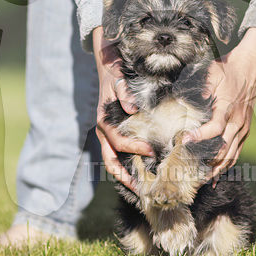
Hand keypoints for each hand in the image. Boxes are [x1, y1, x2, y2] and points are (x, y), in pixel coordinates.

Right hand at [93, 27, 153, 191]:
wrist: (108, 66)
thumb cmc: (115, 73)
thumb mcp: (119, 80)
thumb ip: (125, 93)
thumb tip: (134, 110)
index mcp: (104, 121)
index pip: (119, 142)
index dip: (135, 149)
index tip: (152, 152)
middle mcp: (103, 131)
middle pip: (110, 160)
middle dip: (124, 176)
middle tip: (141, 189)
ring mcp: (107, 134)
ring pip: (112, 160)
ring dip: (124, 175)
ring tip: (139, 187)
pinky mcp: (113, 133)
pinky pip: (117, 154)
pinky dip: (125, 164)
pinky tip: (138, 171)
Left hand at [183, 28, 255, 184]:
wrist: (250, 69)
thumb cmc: (227, 70)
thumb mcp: (212, 72)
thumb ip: (202, 86)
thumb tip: (187, 98)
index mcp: (228, 108)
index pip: (215, 128)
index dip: (200, 137)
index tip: (184, 141)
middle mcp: (237, 122)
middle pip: (223, 149)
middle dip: (206, 162)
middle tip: (188, 171)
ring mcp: (243, 129)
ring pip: (230, 156)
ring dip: (216, 169)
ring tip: (200, 180)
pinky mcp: (245, 132)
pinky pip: (236, 153)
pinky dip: (226, 166)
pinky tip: (215, 177)